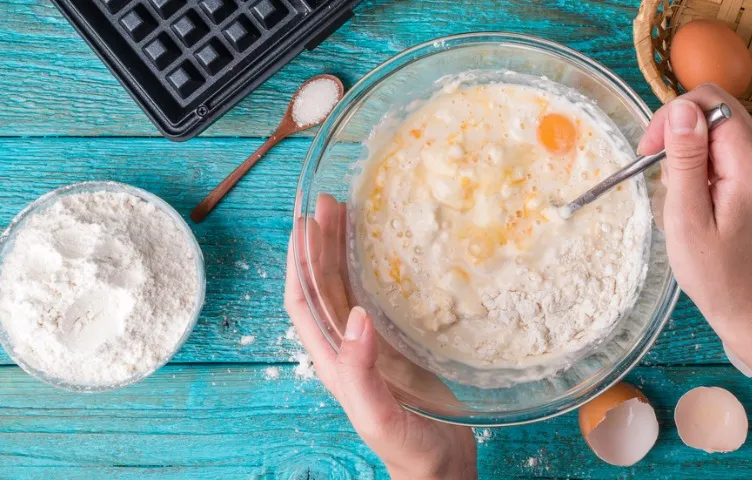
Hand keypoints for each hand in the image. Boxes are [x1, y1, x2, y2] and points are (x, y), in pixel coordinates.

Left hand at [285, 194, 476, 479]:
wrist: (441, 471)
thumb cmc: (410, 451)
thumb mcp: (379, 416)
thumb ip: (360, 372)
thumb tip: (355, 316)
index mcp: (333, 361)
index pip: (303, 302)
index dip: (299, 262)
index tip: (306, 222)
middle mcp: (346, 347)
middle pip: (322, 285)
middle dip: (320, 244)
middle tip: (330, 202)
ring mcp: (372, 344)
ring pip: (347, 287)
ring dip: (343, 250)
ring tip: (349, 212)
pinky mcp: (397, 344)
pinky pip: (378, 296)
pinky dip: (373, 268)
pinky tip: (384, 248)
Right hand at [638, 84, 751, 339]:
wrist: (747, 301)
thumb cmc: (713, 270)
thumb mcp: (688, 217)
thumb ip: (685, 160)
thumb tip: (680, 109)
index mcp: (750, 160)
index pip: (708, 102)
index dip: (671, 118)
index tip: (647, 153)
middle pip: (713, 106)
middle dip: (676, 128)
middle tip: (655, 168)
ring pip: (714, 123)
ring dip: (685, 146)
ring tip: (677, 187)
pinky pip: (720, 143)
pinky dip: (697, 158)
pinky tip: (691, 189)